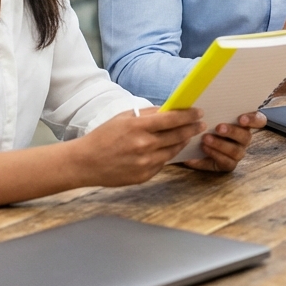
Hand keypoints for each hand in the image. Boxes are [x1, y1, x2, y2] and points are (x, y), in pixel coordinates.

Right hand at [72, 107, 203, 186]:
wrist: (85, 163)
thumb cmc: (103, 136)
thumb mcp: (123, 118)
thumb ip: (148, 115)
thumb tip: (169, 110)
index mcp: (138, 127)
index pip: (172, 119)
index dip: (188, 115)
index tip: (198, 112)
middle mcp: (144, 145)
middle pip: (177, 135)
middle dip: (192, 128)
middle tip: (200, 124)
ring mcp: (145, 162)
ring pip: (173, 150)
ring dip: (183, 142)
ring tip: (188, 135)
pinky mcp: (144, 175)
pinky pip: (162, 163)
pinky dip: (167, 155)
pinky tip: (169, 149)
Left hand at [183, 111, 267, 172]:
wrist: (191, 140)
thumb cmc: (206, 121)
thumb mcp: (211, 112)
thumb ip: (216, 105)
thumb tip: (210, 90)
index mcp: (245, 123)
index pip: (259, 120)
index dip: (253, 120)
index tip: (242, 118)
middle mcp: (244, 139)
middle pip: (246, 137)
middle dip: (232, 132)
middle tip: (218, 127)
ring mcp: (237, 153)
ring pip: (235, 151)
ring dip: (220, 145)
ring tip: (205, 139)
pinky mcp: (227, 164)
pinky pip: (225, 163)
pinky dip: (212, 156)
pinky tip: (201, 150)